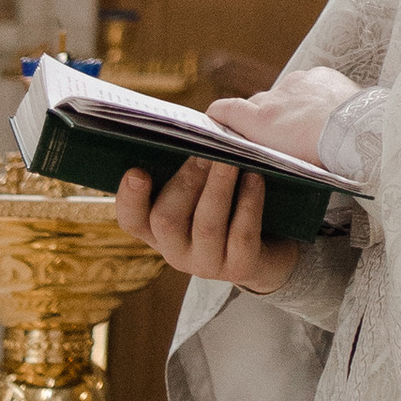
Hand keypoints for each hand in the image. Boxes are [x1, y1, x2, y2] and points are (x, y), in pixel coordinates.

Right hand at [118, 153, 293, 294]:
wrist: (270, 247)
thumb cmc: (229, 204)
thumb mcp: (202, 190)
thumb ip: (188, 169)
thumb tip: (192, 132)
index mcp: (157, 230)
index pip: (131, 219)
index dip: (129, 198)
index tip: (137, 171)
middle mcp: (175, 251)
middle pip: (167, 219)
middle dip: (186, 181)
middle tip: (205, 152)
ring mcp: (207, 263)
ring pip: (206, 226)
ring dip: (218, 187)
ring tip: (232, 159)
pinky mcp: (240, 268)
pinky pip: (242, 235)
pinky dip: (249, 202)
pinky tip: (255, 177)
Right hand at [205, 61, 358, 164]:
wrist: (360, 133)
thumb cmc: (322, 158)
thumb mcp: (282, 162)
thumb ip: (262, 147)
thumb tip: (251, 144)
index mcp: (260, 120)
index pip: (223, 109)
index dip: (217, 116)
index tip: (216, 121)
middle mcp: (273, 96)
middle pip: (257, 105)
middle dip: (262, 118)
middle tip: (278, 137)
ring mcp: (296, 82)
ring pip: (284, 94)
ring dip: (290, 107)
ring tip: (308, 125)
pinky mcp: (318, 74)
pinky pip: (307, 84)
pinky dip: (311, 95)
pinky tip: (324, 110)